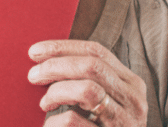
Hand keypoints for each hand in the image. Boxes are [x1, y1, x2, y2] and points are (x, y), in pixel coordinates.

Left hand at [28, 40, 146, 125]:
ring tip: (44, 103)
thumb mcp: (96, 101)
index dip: (62, 47)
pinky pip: (74, 121)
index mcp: (130, 84)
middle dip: (55, 66)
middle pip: (91, 66)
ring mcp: (126, 123)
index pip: (96, 51)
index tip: (34, 51)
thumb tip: (42, 56)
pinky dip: (55, 120)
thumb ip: (81, 79)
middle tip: (33, 76)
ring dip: (57, 92)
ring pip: (87, 90)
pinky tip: (49, 124)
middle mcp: (134, 101)